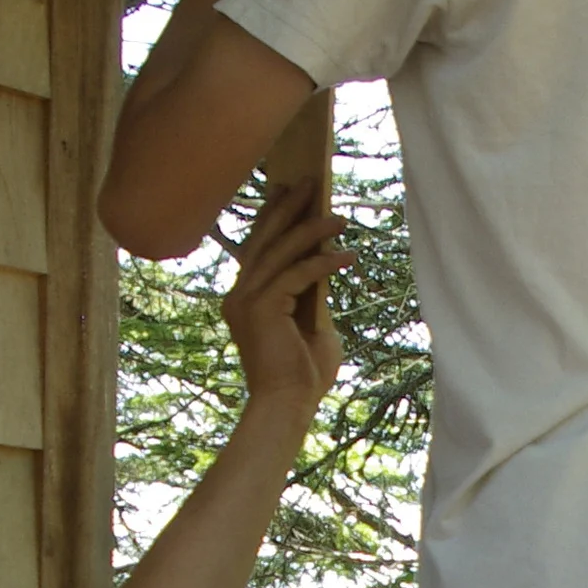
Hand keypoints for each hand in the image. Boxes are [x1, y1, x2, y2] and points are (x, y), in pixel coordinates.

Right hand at [223, 180, 343, 411]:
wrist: (288, 406)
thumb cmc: (302, 374)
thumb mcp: (311, 324)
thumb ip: (313, 296)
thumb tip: (327, 269)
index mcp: (244, 299)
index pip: (259, 248)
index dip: (274, 218)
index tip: (290, 191)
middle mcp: (238, 295)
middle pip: (265, 240)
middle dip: (288, 209)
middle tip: (309, 182)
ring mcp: (245, 301)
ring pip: (281, 252)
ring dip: (312, 230)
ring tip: (338, 216)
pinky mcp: (262, 308)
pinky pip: (298, 274)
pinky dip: (324, 262)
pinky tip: (348, 256)